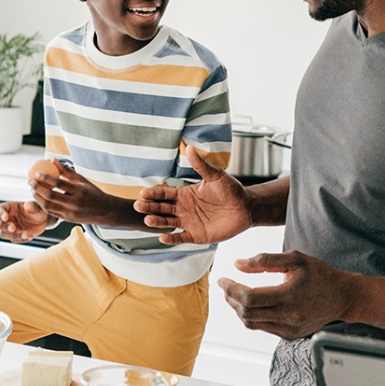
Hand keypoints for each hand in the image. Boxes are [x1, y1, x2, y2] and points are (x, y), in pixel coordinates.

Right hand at [0, 200, 49, 242]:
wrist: (44, 220)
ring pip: (3, 233)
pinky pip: (14, 240)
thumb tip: (27, 204)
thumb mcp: (37, 207)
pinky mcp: (15, 236)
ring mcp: (9, 228)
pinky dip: (21, 240)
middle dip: (1, 226)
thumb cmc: (37, 210)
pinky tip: (30, 236)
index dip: (0, 213)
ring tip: (26, 234)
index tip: (5, 217)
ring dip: (13, 235)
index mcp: (9, 207)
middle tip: (12, 228)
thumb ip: (32, 206)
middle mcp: (6, 218)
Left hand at [29, 159, 120, 225]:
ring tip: (33, 190)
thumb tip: (52, 160)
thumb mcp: (82, 180)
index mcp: (79, 190)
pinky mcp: (67, 219)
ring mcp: (70, 212)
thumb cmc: (92, 192)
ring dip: (38, 197)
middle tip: (30, 181)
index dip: (46, 178)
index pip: (59, 183)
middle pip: (51, 195)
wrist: (104, 211)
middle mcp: (75, 202)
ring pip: (48, 206)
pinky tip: (39, 198)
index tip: (37, 173)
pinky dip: (43, 205)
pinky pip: (51, 212)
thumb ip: (67, 171)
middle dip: (37, 188)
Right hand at [134, 144, 251, 244]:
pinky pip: (181, 237)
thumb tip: (188, 147)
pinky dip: (172, 238)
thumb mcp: (215, 175)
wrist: (246, 207)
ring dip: (157, 222)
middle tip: (138, 206)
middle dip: (150, 207)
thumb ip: (200, 165)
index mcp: (185, 194)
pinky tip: (162, 237)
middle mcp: (183, 209)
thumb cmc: (231, 189)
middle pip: (162, 208)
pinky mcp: (196, 235)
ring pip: (168, 222)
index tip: (142, 193)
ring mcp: (189, 222)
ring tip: (148, 220)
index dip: (153, 194)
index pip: (164, 194)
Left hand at [217, 250, 352, 339]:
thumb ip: (265, 260)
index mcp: (289, 296)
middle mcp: (288, 316)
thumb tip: (239, 264)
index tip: (222, 280)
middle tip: (225, 286)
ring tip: (233, 294)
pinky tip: (250, 304)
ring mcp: (289, 329)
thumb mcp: (294, 259)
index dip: (231, 289)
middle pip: (246, 313)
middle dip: (231, 298)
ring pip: (252, 323)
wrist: (342, 296)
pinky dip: (251, 316)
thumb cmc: (320, 275)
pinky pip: (262, 327)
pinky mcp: (289, 335)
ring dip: (238, 309)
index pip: (249, 298)